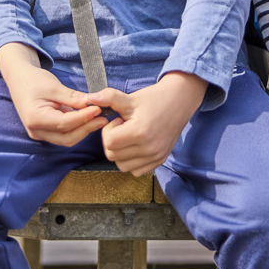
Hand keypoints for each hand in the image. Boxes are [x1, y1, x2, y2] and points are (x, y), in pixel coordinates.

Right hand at [0, 43, 105, 145]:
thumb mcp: (53, 86)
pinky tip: (88, 118)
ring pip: (67, 139)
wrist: (19, 79)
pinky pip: (64, 134)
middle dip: (86, 128)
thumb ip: (72, 98)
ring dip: (84, 130)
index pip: (64, 124)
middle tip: (103, 117)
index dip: (83, 118)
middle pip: (67, 138)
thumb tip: (91, 104)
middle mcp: (36, 131)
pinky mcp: (46, 131)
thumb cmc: (33, 80)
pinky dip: (77, 128)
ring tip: (99, 117)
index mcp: (35, 118)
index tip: (98, 108)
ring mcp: (40, 133)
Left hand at [87, 72, 206, 176]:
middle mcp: (149, 148)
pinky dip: (132, 161)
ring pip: (122, 166)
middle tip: (124, 127)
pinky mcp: (159, 161)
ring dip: (121, 152)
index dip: (109, 130)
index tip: (118, 120)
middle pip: (113, 155)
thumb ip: (108, 98)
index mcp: (140, 132)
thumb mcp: (130, 98)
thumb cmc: (153, 99)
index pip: (110, 142)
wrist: (179, 101)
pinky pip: (136, 171)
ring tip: (130, 136)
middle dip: (113, 140)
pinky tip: (136, 145)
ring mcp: (155, 157)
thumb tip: (89, 98)